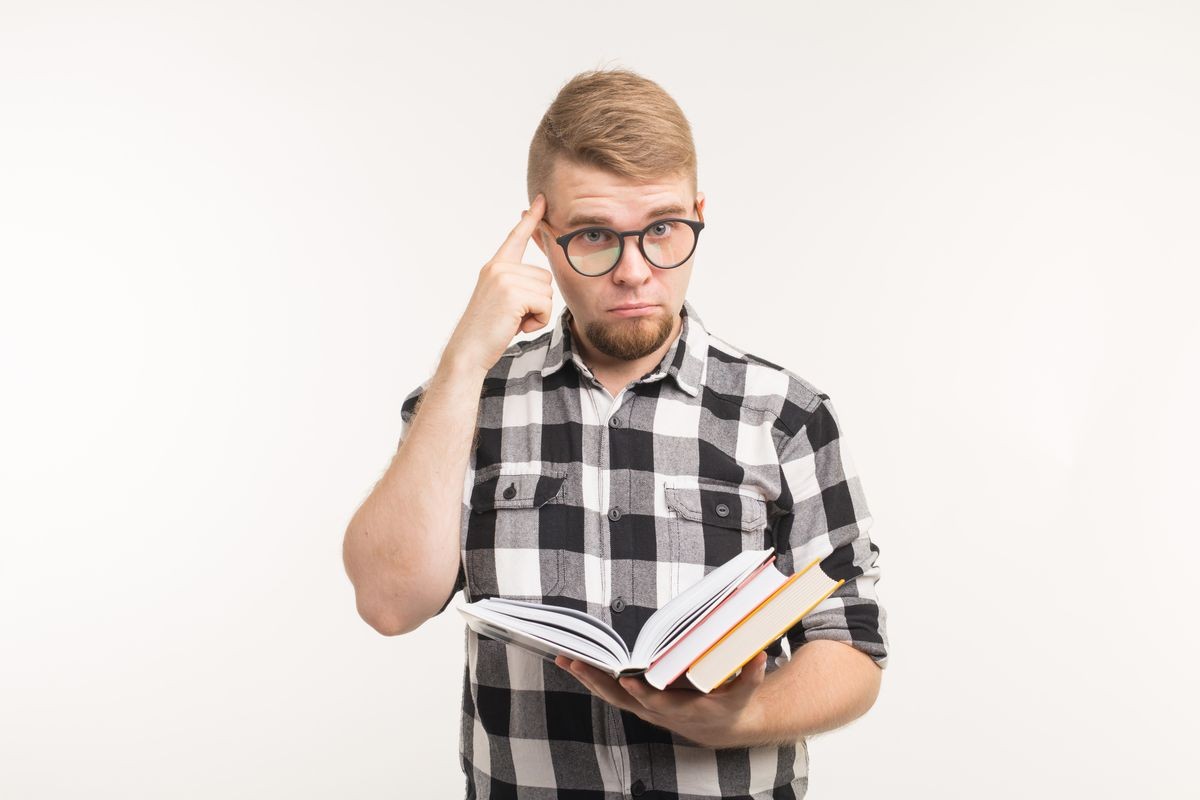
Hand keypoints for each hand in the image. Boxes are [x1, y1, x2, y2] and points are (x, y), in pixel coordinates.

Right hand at [442, 193, 553, 373]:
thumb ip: (517, 283)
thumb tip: (539, 278)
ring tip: (513, 321)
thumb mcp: (502, 300)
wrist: (468, 351)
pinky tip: (517, 327)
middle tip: (514, 316)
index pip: (516, 237)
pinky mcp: (512, 293)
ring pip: (547, 291)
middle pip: (545, 276)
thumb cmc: (488, 331)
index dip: (531, 219)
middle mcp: (498, 267)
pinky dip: (537, 321)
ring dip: (538, 312)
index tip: (541, 200)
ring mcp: (504, 278)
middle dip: (538, 301)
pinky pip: (545, 304)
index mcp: (495, 266)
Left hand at [555, 651, 769, 749]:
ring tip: (564, 659)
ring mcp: (643, 707)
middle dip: (598, 682)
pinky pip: (610, 691)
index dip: (642, 693)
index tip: (627, 680)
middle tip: (577, 663)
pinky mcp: (637, 701)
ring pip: (610, 695)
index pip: (657, 702)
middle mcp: (657, 710)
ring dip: (587, 678)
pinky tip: (573, 663)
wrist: (720, 726)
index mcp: (681, 709)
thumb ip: (750, 674)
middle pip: (622, 699)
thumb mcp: (744, 692)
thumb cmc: (729, 703)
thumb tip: (758, 655)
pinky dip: (592, 678)